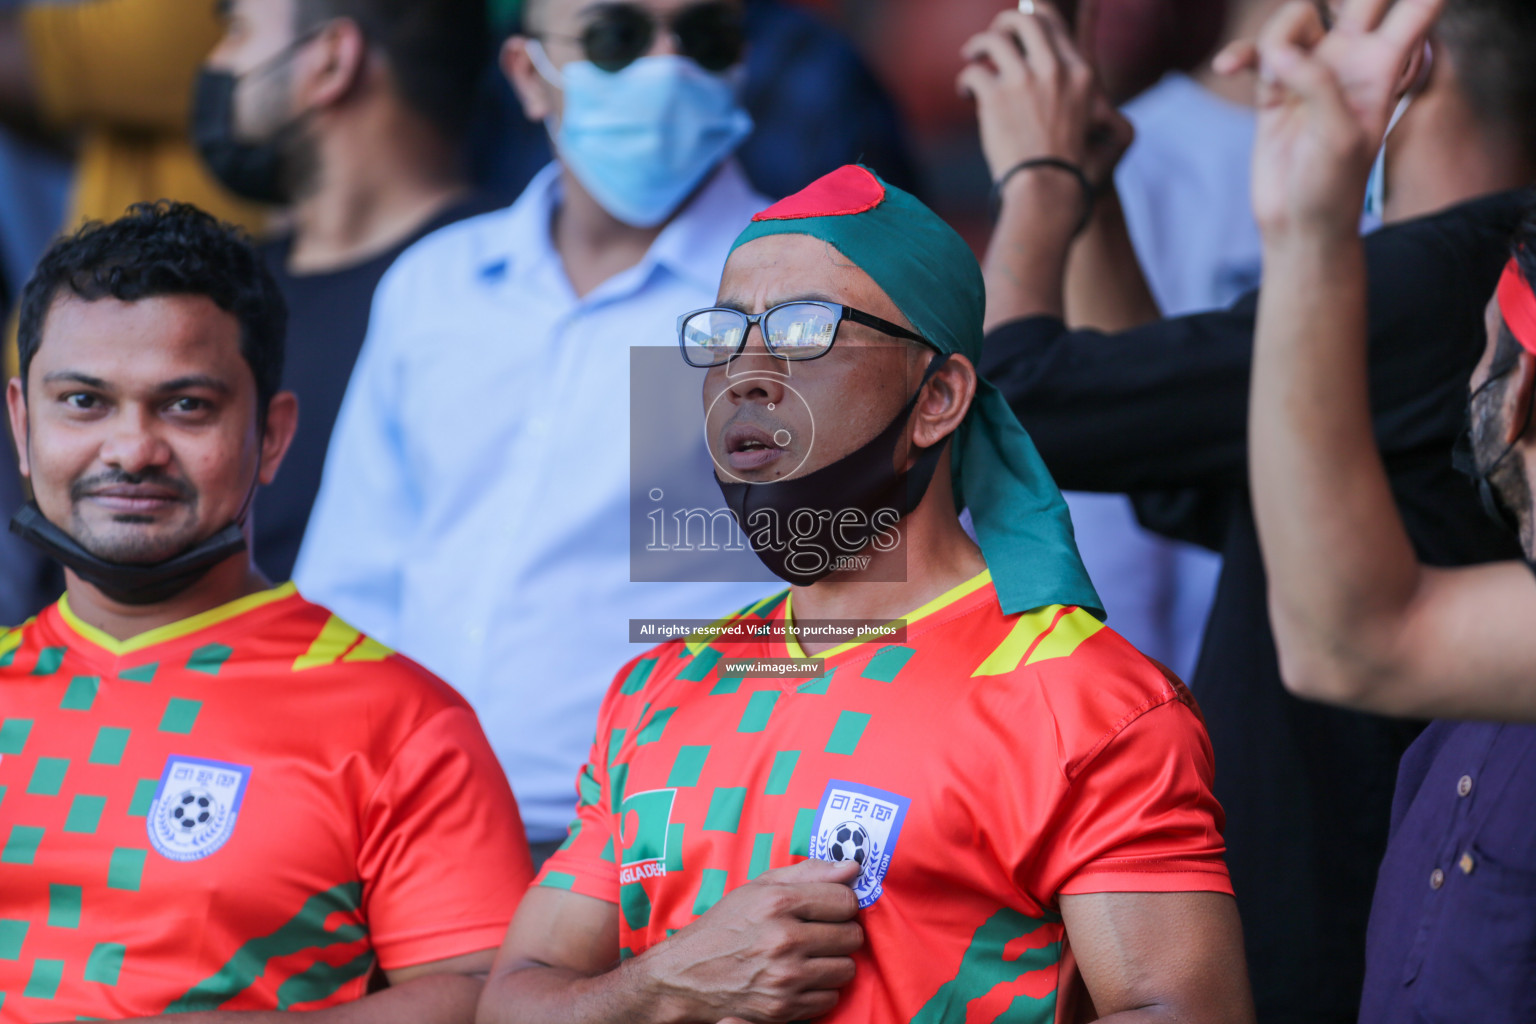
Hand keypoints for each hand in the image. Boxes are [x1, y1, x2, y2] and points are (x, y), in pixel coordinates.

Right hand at [642, 858, 863, 1023]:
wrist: (684, 976)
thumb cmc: (723, 927)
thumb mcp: (757, 888)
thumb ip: (807, 873)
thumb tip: (853, 867)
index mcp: (777, 902)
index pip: (846, 900)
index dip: (841, 903)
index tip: (828, 908)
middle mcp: (784, 939)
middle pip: (852, 936)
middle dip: (839, 934)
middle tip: (817, 935)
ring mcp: (785, 978)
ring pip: (847, 969)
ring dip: (832, 964)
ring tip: (808, 958)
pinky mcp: (783, 1009)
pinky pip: (830, 998)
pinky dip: (819, 990)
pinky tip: (798, 980)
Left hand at [958, 4, 1131, 188]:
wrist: (1048, 190)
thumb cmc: (1066, 166)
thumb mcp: (1087, 118)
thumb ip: (1070, 87)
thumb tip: (1047, 65)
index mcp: (1080, 74)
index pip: (1054, 26)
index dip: (1034, 16)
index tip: (1021, 22)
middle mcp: (1054, 70)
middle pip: (1025, 20)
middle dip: (1004, 22)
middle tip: (993, 36)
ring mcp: (1024, 81)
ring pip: (993, 39)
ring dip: (978, 45)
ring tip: (970, 57)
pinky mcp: (996, 98)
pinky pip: (973, 72)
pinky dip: (965, 80)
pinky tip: (965, 93)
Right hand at [1216, 0, 1441, 235]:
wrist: (1298, 223)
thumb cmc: (1333, 186)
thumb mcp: (1339, 136)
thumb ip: (1316, 85)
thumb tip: (1277, 51)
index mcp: (1384, 65)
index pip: (1418, 8)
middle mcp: (1351, 59)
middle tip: (1312, 18)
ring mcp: (1312, 71)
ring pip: (1297, 17)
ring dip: (1276, 31)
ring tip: (1269, 72)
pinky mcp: (1275, 88)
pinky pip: (1257, 52)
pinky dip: (1239, 53)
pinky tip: (1225, 67)